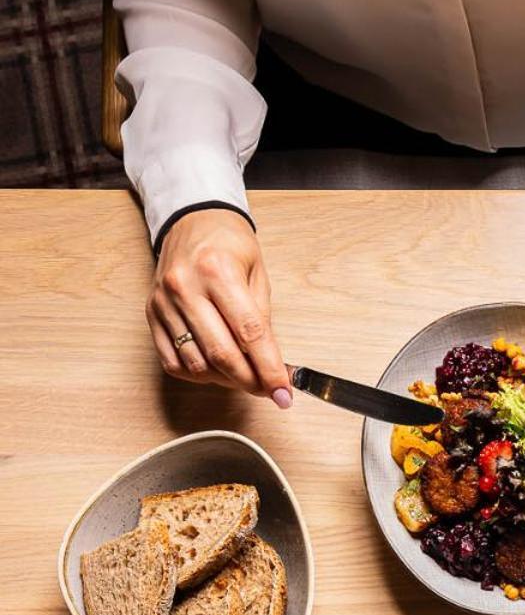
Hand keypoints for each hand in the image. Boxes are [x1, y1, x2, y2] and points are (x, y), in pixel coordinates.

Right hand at [148, 209, 291, 402]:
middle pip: (221, 353)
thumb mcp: (257, 274)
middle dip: (249, 381)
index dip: (269, 369)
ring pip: (196, 364)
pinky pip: (173, 362)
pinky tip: (216, 368)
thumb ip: (262, 320)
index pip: (249, 333)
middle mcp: (185, 286)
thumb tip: (273, 367)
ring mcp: (163, 302)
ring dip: (225, 380)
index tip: (283, 393)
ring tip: (244, 375)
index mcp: (217, 270)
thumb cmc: (229, 246)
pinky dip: (198, 374)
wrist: (191, 221)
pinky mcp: (151, 313)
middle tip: (267, 390)